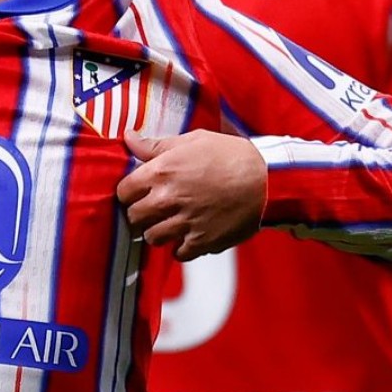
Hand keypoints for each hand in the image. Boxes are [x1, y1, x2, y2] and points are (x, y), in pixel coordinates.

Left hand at [115, 129, 265, 260]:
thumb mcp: (191, 141)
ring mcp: (184, 223)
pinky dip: (180, 248)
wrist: (267, 179)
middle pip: (134, 217)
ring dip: (157, 232)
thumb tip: (128, 138)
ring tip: (170, 223)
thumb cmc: (229, 155)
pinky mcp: (203, 241)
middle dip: (140, 213)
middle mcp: (168, 199)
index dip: (129, 193)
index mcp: (161, 172)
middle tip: (152, 210)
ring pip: (152, 237)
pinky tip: (188, 236)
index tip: (138, 193)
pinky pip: (178, 254)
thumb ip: (155, 145)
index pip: (124, 192)